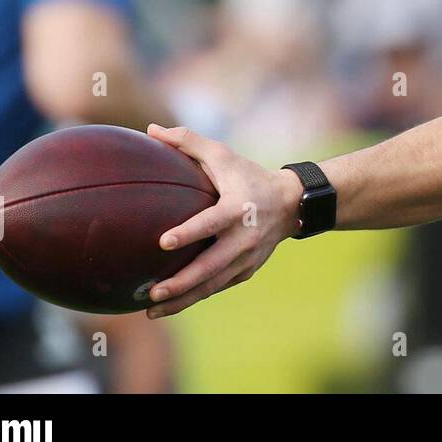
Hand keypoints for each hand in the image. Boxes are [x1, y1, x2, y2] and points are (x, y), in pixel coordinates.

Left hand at [143, 124, 302, 318]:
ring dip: (183, 299)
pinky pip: (218, 287)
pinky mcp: (246, 270)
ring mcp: (247, 258)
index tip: (164, 242)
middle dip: (182, 283)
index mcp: (238, 209)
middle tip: (152, 292)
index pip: (212, 223)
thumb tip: (151, 130)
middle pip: (212, 266)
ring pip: (212, 285)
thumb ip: (189, 142)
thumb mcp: (224, 155)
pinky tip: (170, 306)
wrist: (291, 203)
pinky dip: (194, 297)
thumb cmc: (249, 175)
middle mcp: (244, 238)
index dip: (189, 233)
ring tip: (151, 310)